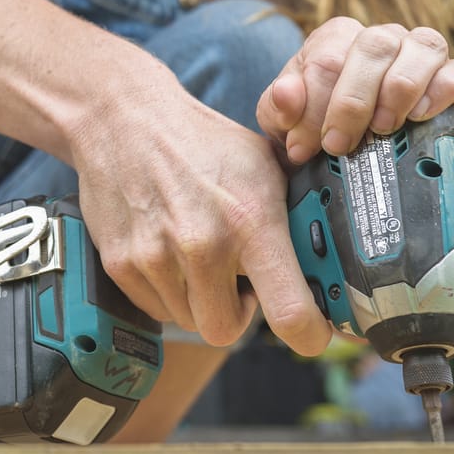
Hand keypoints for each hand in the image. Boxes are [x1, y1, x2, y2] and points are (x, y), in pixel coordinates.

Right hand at [72, 87, 332, 356]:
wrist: (122, 119)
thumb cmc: (200, 142)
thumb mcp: (264, 164)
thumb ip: (296, 214)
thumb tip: (333, 257)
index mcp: (251, 221)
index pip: (290, 312)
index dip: (307, 335)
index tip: (311, 333)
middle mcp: (203, 245)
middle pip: (226, 330)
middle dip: (235, 312)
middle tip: (236, 280)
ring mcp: (156, 258)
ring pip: (189, 320)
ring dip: (199, 299)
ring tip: (198, 255)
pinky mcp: (120, 265)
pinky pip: (155, 307)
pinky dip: (167, 290)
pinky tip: (169, 252)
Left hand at [256, 17, 453, 164]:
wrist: (354, 157)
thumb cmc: (319, 133)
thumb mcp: (285, 124)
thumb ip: (279, 107)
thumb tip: (285, 93)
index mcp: (337, 38)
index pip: (327, 58)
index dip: (313, 106)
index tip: (304, 147)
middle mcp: (383, 37)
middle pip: (373, 47)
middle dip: (352, 102)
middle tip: (339, 145)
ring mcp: (422, 53)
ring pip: (421, 47)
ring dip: (399, 89)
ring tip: (382, 128)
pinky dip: (441, 92)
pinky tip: (420, 116)